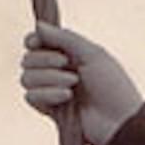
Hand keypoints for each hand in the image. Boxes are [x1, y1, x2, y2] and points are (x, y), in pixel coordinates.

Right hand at [21, 21, 143, 144]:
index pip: (38, 43)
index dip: (33, 41)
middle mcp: (57, 71)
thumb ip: (64, 38)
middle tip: (66, 64)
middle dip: (44, 60)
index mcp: (69, 54)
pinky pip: (30, 96)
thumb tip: (38, 24)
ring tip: (73, 85)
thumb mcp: (92, 54)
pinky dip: (48, 94)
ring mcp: (51, 90)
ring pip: (27, 78)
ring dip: (49, 79)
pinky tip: (67, 98)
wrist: (118, 120)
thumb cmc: (112, 85)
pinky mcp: (48, 109)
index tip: (35, 42)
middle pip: (28, 59)